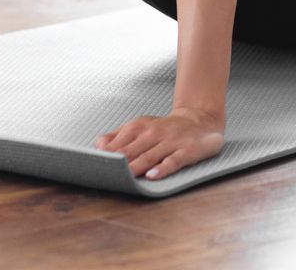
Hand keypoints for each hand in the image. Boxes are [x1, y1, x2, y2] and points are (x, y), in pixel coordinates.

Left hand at [94, 106, 223, 180]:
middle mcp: (154, 133)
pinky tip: (152, 175)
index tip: (94, 165)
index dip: (106, 155)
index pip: (118, 142)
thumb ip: (118, 136)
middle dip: (118, 162)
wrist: (201, 119)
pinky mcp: (187, 151)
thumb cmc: (164, 128)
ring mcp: (171, 142)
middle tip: (105, 173)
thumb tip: (98, 145)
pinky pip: (173, 161)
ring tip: (125, 175)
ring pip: (149, 156)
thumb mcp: (140, 126)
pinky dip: (163, 168)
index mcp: (139, 127)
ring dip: (136, 166)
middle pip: (131, 150)